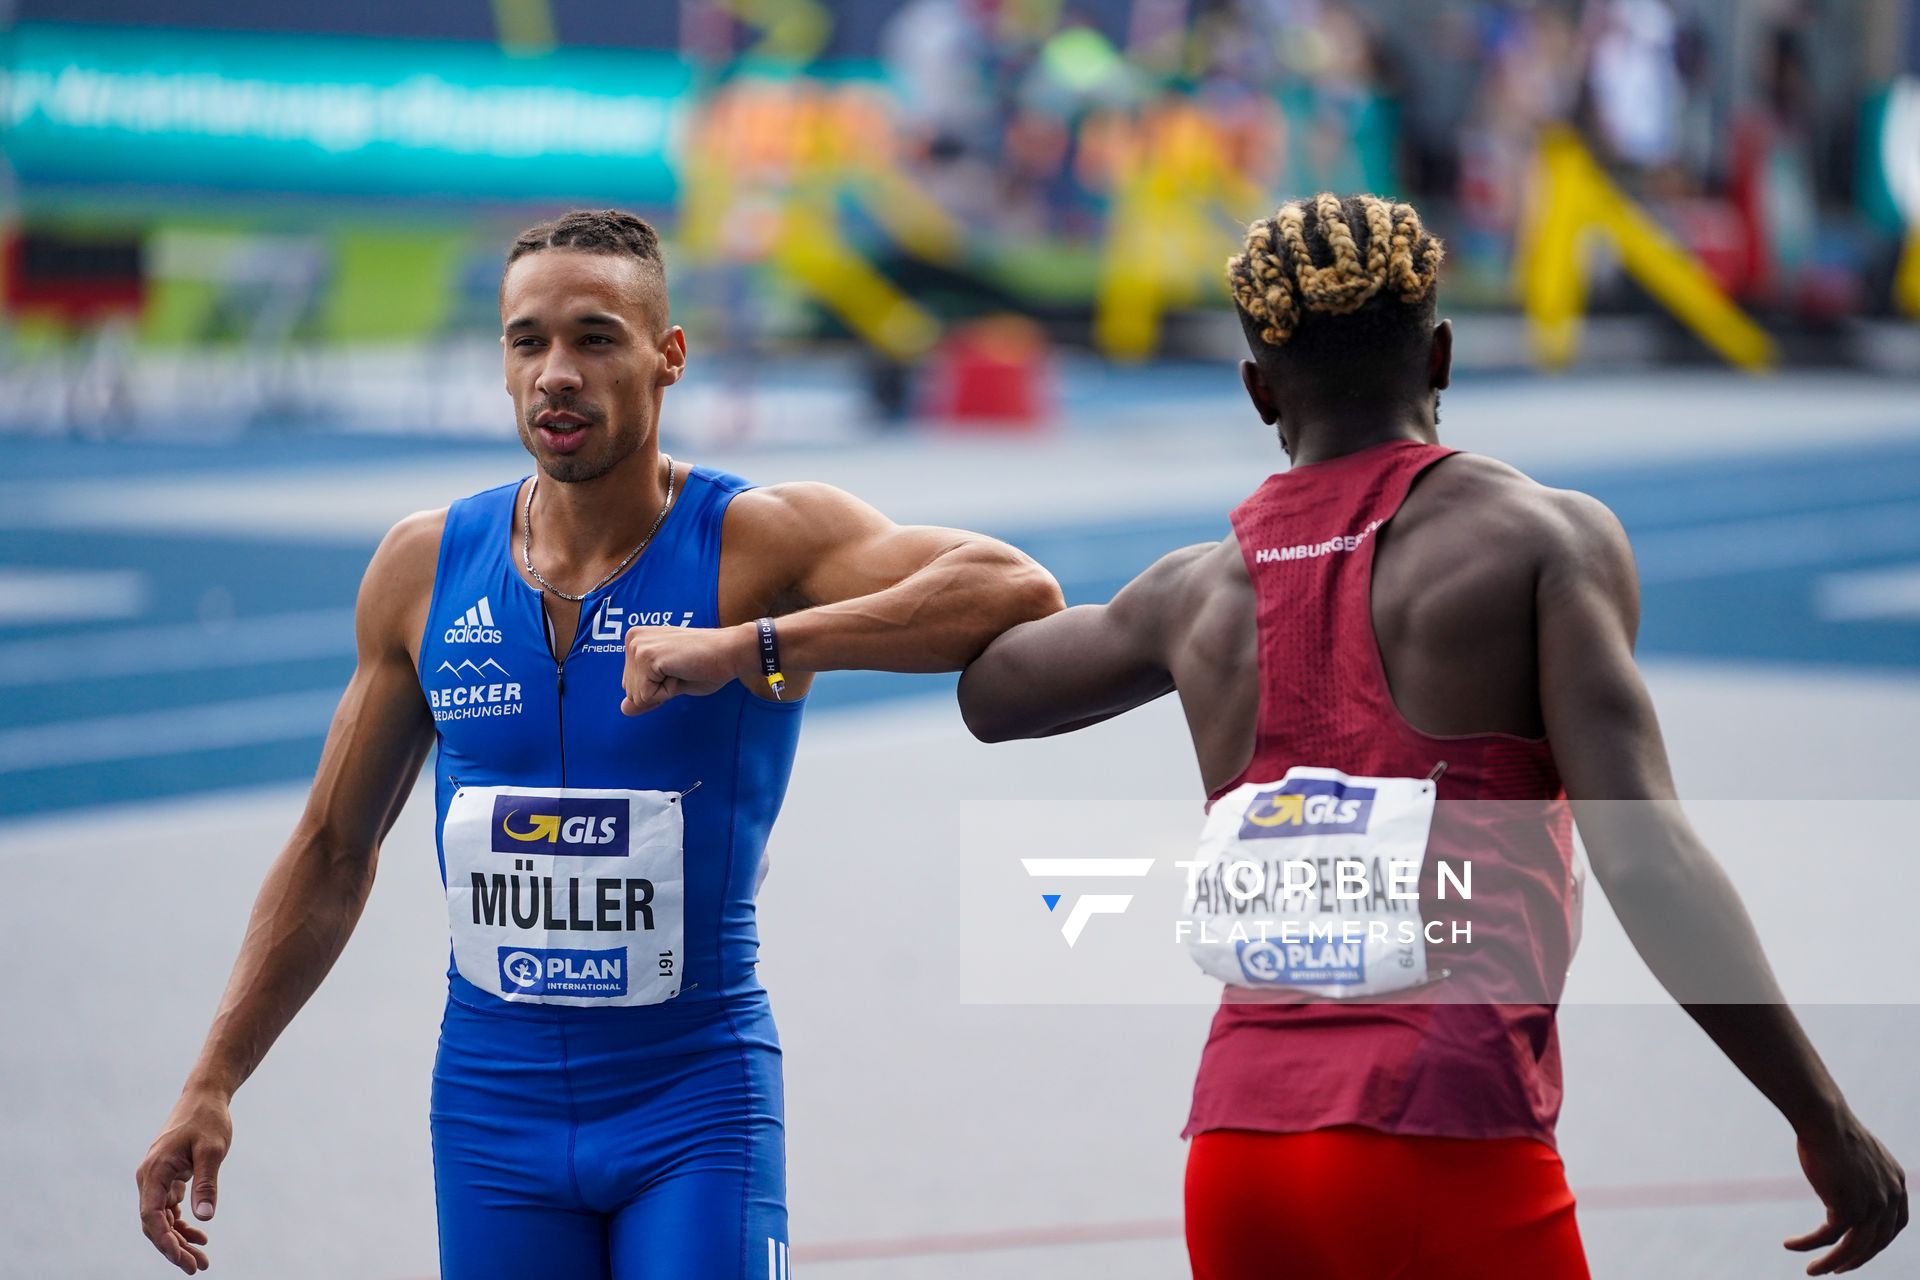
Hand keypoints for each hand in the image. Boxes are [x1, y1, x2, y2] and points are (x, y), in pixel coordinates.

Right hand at [136, 1088, 231, 1274]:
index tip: (183, 1259)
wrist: (205, 1096)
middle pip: (155, 1224)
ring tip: (201, 1260)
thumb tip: (205, 1218)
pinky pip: (171, 1208)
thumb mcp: (212, 1150)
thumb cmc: (208, 1119)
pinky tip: (200, 1235)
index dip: (165, 1242)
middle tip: (196, 1268)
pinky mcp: (169, 1177)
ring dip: (180, 1239)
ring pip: (163, 1219)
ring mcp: (158, 1178)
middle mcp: (150, 1178)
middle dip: (174, 1248)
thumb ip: (207, 1183)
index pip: (152, 1217)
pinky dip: (183, 1224)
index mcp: (154, 1171)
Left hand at [621, 623, 754, 713]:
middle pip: (630, 692)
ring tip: (683, 669)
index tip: (678, 670)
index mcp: (636, 640)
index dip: (658, 688)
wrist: (730, 652)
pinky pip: (647, 696)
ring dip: (664, 691)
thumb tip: (623, 709)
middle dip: (659, 691)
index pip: (630, 686)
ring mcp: (638, 646)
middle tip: (682, 670)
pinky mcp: (647, 656)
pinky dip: (668, 692)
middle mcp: (633, 639)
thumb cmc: (706, 666)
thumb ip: (646, 695)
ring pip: (637, 696)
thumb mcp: (670, 684)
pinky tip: (682, 671)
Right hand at [1786, 1106, 1907, 1273]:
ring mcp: (1871, 1205)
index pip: (1896, 1224)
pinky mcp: (1847, 1208)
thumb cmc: (1830, 1126)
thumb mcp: (1856, 1152)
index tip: (1861, 1249)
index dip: (1879, 1241)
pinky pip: (1827, 1237)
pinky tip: (1791, 1245)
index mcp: (1896, 1182)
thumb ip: (1859, 1174)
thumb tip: (1841, 1187)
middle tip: (1838, 1269)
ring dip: (1831, 1263)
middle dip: (1857, 1259)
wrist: (1823, 1117)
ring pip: (1853, 1247)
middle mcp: (1890, 1197)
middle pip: (1876, 1242)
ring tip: (1813, 1271)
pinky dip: (1808, 1244)